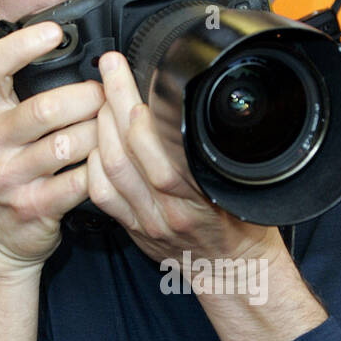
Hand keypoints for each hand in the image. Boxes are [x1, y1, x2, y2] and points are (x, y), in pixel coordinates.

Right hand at [0, 22, 103, 274]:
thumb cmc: (7, 172)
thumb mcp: (1, 130)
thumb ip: (22, 97)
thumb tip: (74, 56)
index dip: (23, 45)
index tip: (54, 32)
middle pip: (46, 108)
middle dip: (88, 98)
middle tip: (109, 96)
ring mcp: (9, 177)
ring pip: (68, 145)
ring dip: (101, 134)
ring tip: (114, 129)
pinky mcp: (33, 207)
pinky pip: (79, 182)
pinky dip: (101, 170)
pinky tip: (109, 163)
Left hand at [87, 51, 283, 273]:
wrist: (234, 272)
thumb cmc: (245, 228)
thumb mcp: (246, 186)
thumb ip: (218, 155)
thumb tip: (198, 110)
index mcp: (201, 198)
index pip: (163, 150)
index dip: (143, 111)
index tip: (140, 75)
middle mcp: (170, 210)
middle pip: (127, 152)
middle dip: (115, 103)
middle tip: (110, 69)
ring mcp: (147, 221)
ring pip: (109, 170)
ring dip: (100, 128)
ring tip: (102, 97)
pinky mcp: (133, 228)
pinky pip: (102, 195)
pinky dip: (93, 161)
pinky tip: (95, 139)